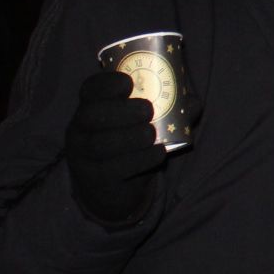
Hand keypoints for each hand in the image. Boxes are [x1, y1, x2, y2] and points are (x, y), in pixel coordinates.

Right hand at [64, 70, 164, 224]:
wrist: (114, 191)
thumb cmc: (130, 147)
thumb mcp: (144, 125)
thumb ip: (168, 111)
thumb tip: (193, 103)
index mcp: (91, 108)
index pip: (90, 89)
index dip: (106, 84)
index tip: (129, 82)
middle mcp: (80, 130)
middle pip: (91, 115)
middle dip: (120, 110)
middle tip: (148, 109)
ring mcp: (84, 156)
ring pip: (99, 144)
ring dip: (130, 136)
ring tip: (151, 134)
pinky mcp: (97, 179)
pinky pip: (114, 169)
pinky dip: (140, 159)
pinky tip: (158, 153)